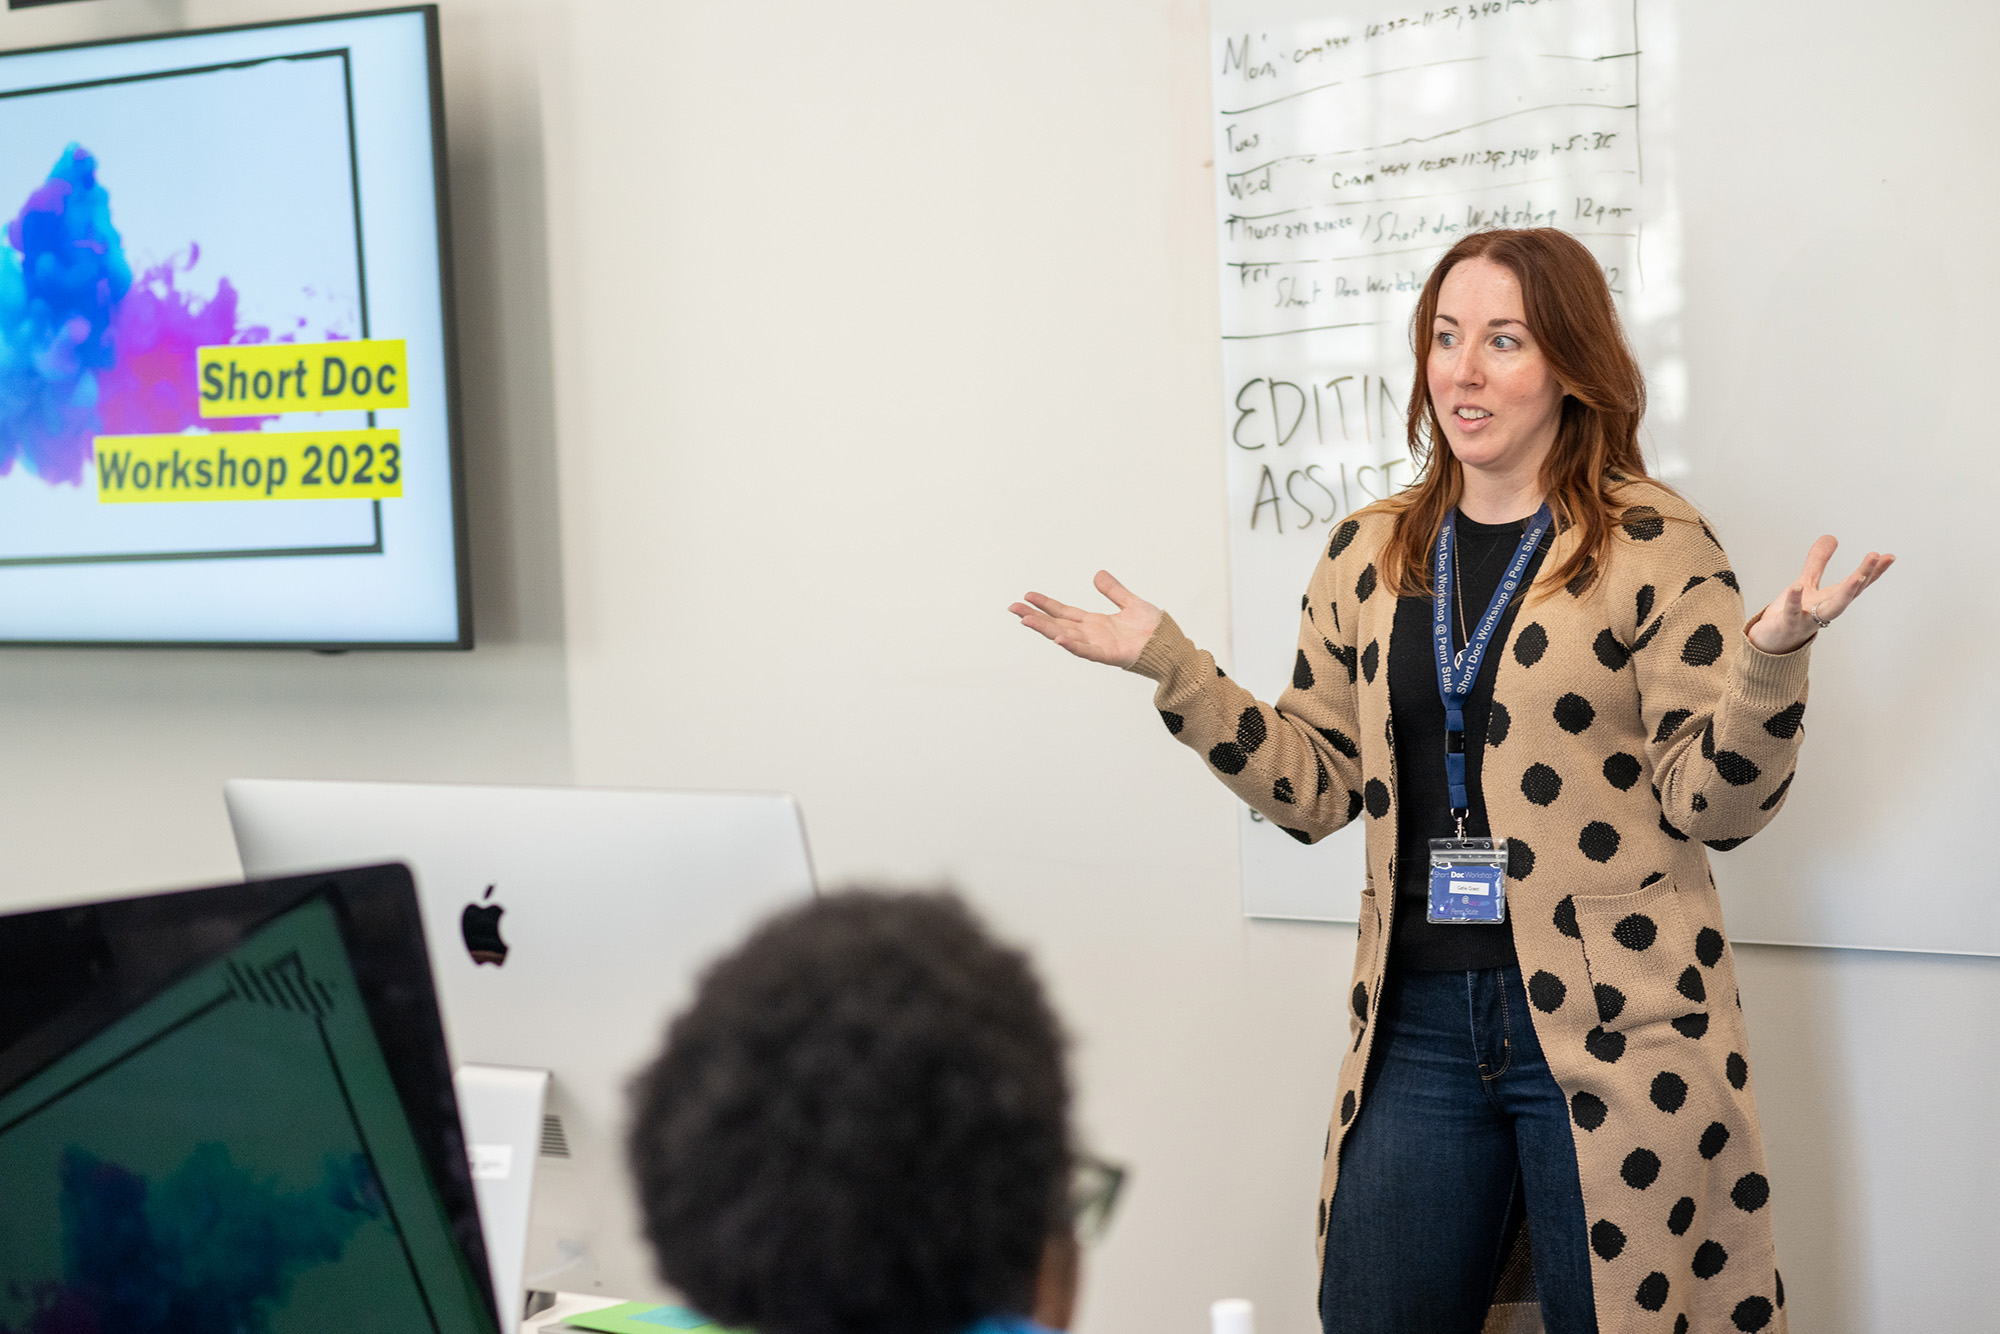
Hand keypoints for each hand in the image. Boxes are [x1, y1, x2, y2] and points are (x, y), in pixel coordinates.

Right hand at [1010, 571, 1163, 668]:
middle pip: (1057, 624)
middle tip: (1013, 608)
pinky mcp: (1110, 655)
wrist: (1170, 646)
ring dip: (1046, 629)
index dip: (1046, 604)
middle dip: (1035, 616)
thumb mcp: (1131, 603)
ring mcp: (1099, 646)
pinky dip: (1072, 645)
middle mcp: (1092, 635)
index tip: (1028, 596)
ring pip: (1066, 636)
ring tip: (1026, 621)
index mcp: (1095, 623)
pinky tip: (1058, 638)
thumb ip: (1114, 590)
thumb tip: (1097, 574)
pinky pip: (1087, 651)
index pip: (1064, 612)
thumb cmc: (1154, 630)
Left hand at [1747, 535, 1894, 654]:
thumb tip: (1831, 537)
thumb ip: (1818, 562)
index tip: (1889, 556)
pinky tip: (1797, 586)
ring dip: (1845, 594)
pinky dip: (1796, 600)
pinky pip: (1793, 612)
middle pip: (1850, 594)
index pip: (1857, 584)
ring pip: (1832, 609)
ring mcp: (1809, 619)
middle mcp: (1825, 610)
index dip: (1873, 571)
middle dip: (1864, 576)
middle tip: (1876, 557)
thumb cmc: (1792, 613)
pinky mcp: (1789, 624)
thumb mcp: (1806, 582)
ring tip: (1856, 576)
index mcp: (1832, 599)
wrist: (1771, 641)